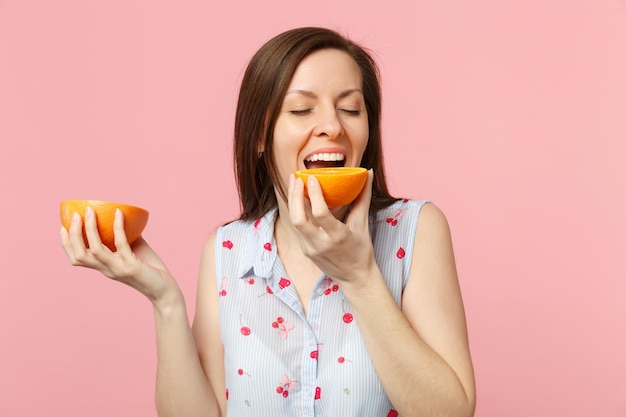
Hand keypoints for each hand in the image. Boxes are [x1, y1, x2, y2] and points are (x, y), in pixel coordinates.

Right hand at [60, 207, 178, 305]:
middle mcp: (107, 270)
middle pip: (80, 255)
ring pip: (95, 250)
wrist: (165, 289)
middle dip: (73, 235)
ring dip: (90, 229)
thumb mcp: (134, 249)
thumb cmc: (151, 268)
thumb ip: (125, 236)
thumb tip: (119, 214)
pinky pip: (121, 244)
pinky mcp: (132, 266)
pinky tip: (119, 213)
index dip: (66, 244)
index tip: (62, 227)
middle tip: (76, 216)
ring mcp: (118, 269)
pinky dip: (118, 227)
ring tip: (90, 212)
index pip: (77, 259)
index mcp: (104, 268)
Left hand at [287, 169, 377, 283]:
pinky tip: (297, 198)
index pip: (320, 213)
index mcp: (337, 237)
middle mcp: (321, 244)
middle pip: (298, 219)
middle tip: (296, 178)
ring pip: (293, 222)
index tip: (312, 177)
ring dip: (292, 202)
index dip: (314, 194)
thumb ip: (364, 197)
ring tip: (294, 184)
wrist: (355, 278)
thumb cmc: (361, 250)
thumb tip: (368, 173)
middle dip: (294, 196)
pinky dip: (296, 212)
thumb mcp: (363, 224)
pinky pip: (296, 228)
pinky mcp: (305, 251)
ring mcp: (310, 249)